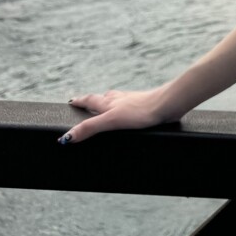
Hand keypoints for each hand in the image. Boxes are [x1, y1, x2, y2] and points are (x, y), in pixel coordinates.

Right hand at [58, 87, 173, 145]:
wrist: (168, 104)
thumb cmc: (141, 111)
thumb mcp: (111, 121)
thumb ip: (90, 127)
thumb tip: (67, 137)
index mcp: (109, 102)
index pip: (89, 100)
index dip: (79, 101)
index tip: (71, 101)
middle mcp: (119, 99)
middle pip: (101, 98)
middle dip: (91, 102)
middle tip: (83, 103)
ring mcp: (132, 102)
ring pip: (116, 100)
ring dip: (107, 103)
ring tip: (103, 107)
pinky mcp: (143, 108)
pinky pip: (129, 107)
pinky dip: (123, 109)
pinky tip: (128, 114)